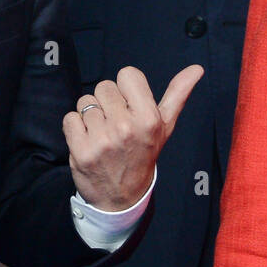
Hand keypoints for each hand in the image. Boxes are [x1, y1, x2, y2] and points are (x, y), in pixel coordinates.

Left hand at [64, 64, 203, 211]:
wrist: (122, 198)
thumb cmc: (144, 155)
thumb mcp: (165, 126)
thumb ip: (179, 94)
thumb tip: (197, 68)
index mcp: (148, 118)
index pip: (127, 75)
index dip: (126, 89)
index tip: (129, 107)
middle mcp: (125, 127)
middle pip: (104, 87)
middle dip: (108, 102)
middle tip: (116, 124)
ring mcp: (102, 140)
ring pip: (85, 102)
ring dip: (91, 116)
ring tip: (103, 134)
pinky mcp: (80, 151)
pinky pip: (70, 118)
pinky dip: (76, 128)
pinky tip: (89, 141)